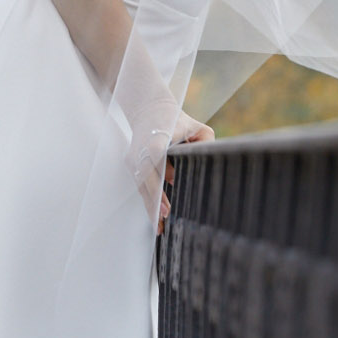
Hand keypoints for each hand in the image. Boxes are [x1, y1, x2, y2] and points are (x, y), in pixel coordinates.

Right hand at [135, 111, 215, 231]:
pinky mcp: (131, 164)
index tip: (168, 203)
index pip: (155, 164)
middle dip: (154, 203)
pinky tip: (155, 218)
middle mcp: (140, 151)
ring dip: (150, 207)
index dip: (159, 184)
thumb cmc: (176, 119)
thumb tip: (206, 164)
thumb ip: (206, 142)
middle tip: (164, 222)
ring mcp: (133, 159)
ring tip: (160, 228)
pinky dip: (148, 201)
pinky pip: (140, 186)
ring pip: (141, 187)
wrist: (149, 109)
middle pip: (145, 182)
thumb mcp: (197, 127)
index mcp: (155, 141)